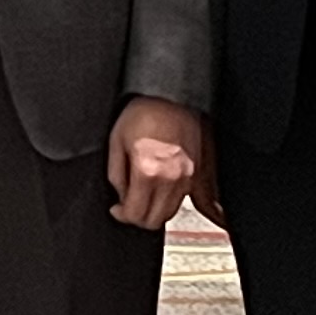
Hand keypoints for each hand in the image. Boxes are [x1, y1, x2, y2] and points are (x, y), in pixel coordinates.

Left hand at [105, 96, 209, 230]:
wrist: (171, 94)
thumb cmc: (143, 111)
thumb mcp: (116, 141)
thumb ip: (117, 175)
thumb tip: (121, 197)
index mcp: (148, 171)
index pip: (136, 214)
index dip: (121, 215)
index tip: (116, 209)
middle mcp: (171, 178)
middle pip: (155, 220)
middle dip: (137, 217)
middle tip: (128, 206)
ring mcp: (188, 177)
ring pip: (171, 212)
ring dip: (156, 211)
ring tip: (145, 197)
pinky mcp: (199, 171)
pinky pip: (195, 200)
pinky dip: (183, 205)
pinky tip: (177, 201)